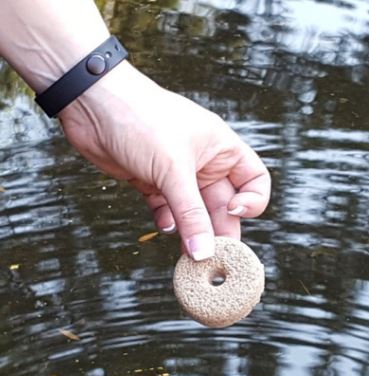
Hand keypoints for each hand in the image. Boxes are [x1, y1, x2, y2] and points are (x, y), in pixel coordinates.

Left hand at [59, 61, 270, 259]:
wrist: (94, 107)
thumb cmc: (142, 120)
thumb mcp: (173, 168)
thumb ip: (190, 213)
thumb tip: (205, 252)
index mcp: (222, 149)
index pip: (254, 180)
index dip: (253, 201)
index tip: (233, 212)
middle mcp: (204, 163)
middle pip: (223, 205)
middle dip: (219, 229)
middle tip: (213, 256)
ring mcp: (178, 174)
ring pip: (194, 212)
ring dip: (192, 233)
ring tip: (188, 254)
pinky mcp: (153, 183)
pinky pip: (169, 210)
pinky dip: (168, 222)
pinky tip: (164, 225)